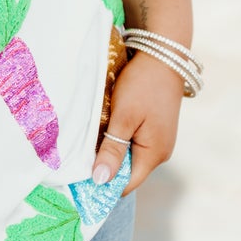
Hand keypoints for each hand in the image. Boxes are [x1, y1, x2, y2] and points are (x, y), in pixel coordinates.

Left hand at [91, 51, 183, 196]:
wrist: (163, 56)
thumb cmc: (143, 85)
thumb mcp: (124, 117)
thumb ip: (113, 149)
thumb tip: (101, 181)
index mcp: (154, 154)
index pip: (126, 184)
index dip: (103, 184)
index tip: (78, 180)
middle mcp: (160, 152)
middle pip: (127, 171)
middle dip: (104, 167)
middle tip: (77, 159)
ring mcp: (159, 140)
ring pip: (128, 155)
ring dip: (109, 151)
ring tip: (87, 143)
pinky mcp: (155, 128)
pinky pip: (132, 142)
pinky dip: (117, 139)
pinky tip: (103, 130)